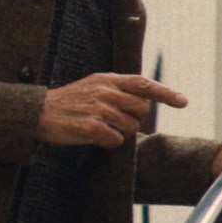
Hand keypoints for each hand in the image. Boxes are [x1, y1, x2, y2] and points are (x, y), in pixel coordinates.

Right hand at [39, 74, 189, 147]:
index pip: (144, 84)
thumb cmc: (69, 103)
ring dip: (120, 133)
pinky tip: (94, 137)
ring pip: (130, 127)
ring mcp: (99, 109)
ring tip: (101, 128)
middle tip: (116, 122)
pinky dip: (109, 143)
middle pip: (142, 109)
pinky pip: (116, 140)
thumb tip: (144, 102)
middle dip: (135, 119)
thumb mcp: (93, 86)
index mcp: (107, 79)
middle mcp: (105, 91)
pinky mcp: (92, 127)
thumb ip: (118, 90)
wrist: (38, 113)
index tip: (183, 101)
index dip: (166, 93)